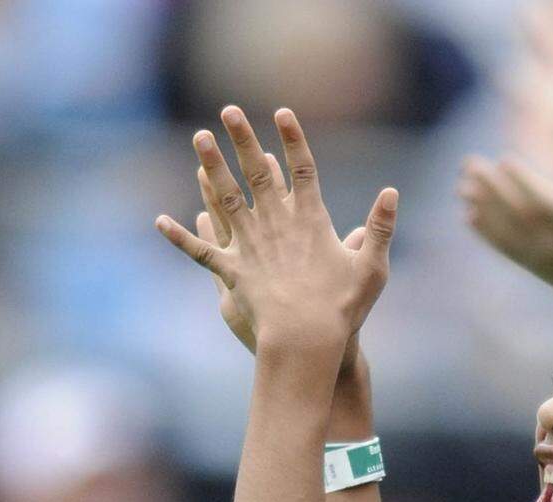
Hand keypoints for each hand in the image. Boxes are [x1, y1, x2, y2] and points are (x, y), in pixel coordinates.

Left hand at [156, 106, 395, 358]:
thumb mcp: (372, 268)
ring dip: (211, 166)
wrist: (306, 340)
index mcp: (311, 221)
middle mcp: (275, 224)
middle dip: (242, 138)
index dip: (293, 139)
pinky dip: (180, 237)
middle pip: (257, 172)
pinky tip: (160, 222)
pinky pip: (201, 252)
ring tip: (199, 139)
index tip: (281, 111)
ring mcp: (250, 246)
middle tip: (228, 110)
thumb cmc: (343, 309)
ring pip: (226, 197)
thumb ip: (380, 228)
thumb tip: (392, 192)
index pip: (302, 169)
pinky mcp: (232, 272)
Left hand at [459, 155, 552, 309]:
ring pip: (505, 230)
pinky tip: (467, 215)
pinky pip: (504, 248)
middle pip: (517, 212)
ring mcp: (539, 255)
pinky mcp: (530, 264)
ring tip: (461, 185)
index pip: (544, 202)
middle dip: (493, 188)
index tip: (504, 159)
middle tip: (470, 162)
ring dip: (482, 208)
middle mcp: (552, 242)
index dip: (524, 182)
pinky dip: (485, 233)